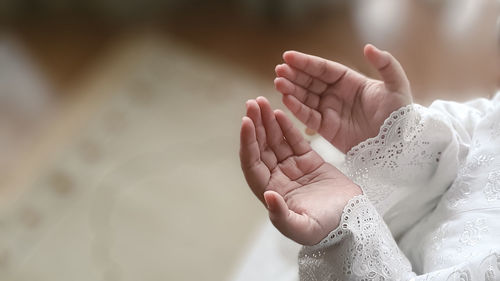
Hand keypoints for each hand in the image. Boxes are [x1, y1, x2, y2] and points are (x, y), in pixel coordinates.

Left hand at [239, 97, 361, 244]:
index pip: (253, 164)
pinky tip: (279, 112)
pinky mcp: (308, 161)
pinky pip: (294, 140)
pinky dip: (286, 127)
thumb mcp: (304, 228)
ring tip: (262, 102)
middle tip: (252, 103)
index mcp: (271, 192)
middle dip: (255, 126)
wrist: (354, 222)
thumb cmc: (327, 229)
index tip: (246, 122)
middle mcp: (277, 178)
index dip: (248, 143)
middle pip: (261, 148)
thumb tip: (268, 196)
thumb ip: (282, 215)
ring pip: (275, 141)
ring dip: (267, 122)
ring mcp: (292, 168)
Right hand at [274, 44, 411, 152]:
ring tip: (278, 83)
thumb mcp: (397, 86)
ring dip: (291, 90)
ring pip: (305, 98)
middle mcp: (336, 94)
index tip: (288, 56)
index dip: (305, 62)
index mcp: (349, 81)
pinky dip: (297, 109)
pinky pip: (308, 117)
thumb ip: (386, 64)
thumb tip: (368, 47)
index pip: (323, 68)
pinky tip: (286, 100)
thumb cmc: (400, 115)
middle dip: (293, 75)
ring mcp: (330, 111)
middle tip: (278, 70)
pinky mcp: (327, 129)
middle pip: (310, 81)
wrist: (398, 145)